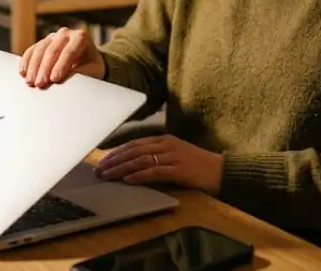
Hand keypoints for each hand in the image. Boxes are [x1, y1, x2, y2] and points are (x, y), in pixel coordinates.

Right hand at [20, 27, 105, 87]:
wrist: (88, 61)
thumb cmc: (92, 66)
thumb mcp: (92, 70)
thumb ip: (81, 72)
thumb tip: (66, 78)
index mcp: (81, 37)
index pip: (69, 51)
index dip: (61, 66)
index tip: (55, 80)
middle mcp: (65, 33)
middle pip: (52, 50)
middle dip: (45, 68)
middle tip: (40, 84)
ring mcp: (52, 36)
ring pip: (40, 49)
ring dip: (34, 67)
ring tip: (30, 82)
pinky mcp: (42, 42)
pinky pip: (31, 50)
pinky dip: (26, 62)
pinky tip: (23, 73)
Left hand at [95, 134, 223, 192]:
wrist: (220, 170)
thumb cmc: (197, 164)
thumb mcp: (176, 153)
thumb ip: (157, 155)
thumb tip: (134, 163)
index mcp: (164, 139)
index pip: (135, 143)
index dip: (118, 151)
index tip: (104, 159)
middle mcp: (166, 145)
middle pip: (134, 150)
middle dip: (115, 160)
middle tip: (100, 169)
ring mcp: (172, 157)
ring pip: (140, 160)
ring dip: (122, 168)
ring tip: (108, 175)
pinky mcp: (178, 170)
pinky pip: (154, 172)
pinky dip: (139, 176)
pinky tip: (128, 180)